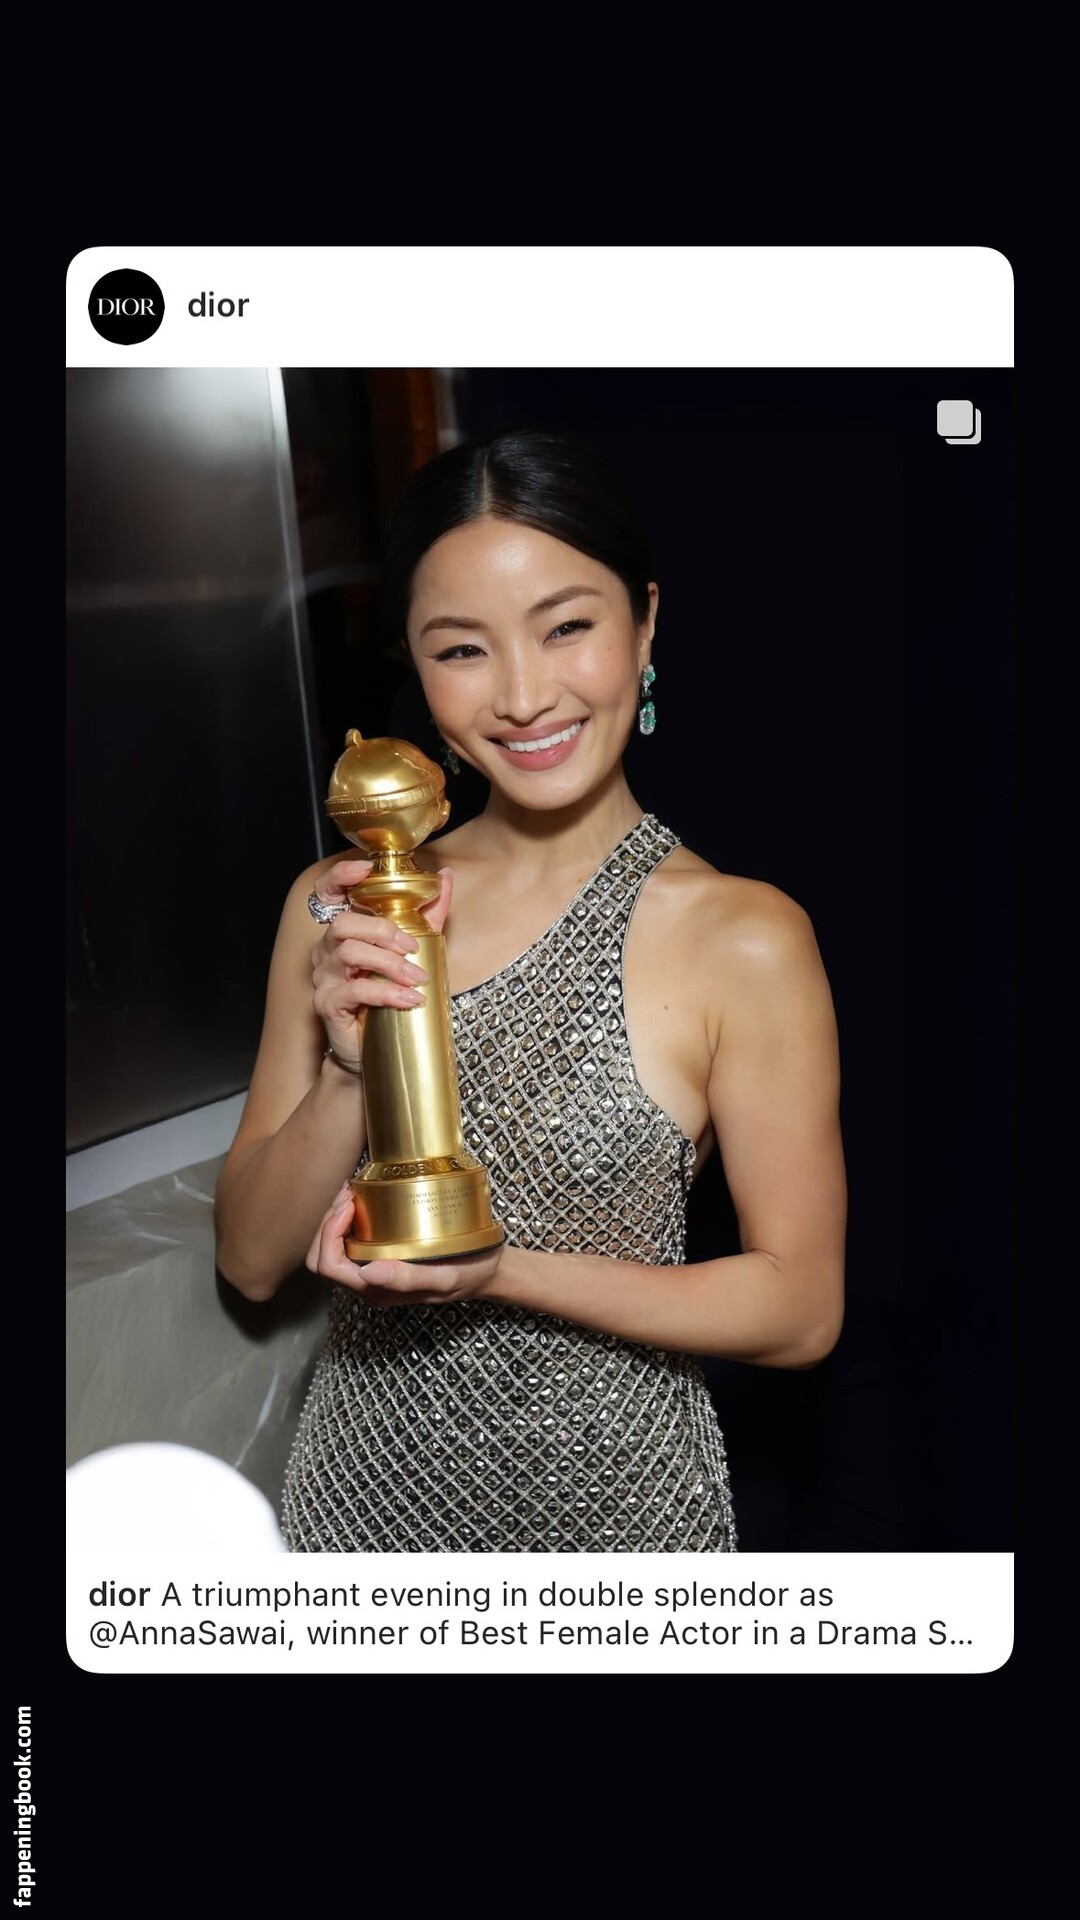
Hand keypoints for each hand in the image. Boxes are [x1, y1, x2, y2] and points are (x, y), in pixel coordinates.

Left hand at [305, 1185, 504, 1303]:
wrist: (491, 1271)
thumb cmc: (469, 1273)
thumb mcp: (445, 1277)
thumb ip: (407, 1279)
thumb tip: (367, 1273)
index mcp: (376, 1290)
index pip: (328, 1265)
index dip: (329, 1233)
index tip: (350, 1204)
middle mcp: (368, 1282)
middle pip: (323, 1254)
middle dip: (328, 1222)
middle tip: (351, 1192)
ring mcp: (373, 1268)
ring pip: (334, 1245)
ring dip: (337, 1217)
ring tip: (356, 1190)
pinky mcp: (382, 1255)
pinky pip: (352, 1238)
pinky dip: (350, 1217)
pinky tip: (366, 1198)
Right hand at [310, 860, 453, 1066]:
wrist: (379, 1049)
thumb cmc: (391, 995)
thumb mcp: (415, 949)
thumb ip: (428, 913)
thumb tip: (444, 877)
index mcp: (346, 932)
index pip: (328, 893)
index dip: (339, 877)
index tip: (363, 870)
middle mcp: (328, 950)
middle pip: (343, 925)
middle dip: (382, 930)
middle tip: (413, 947)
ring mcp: (325, 977)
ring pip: (349, 953)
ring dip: (389, 963)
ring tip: (417, 979)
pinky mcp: (327, 1004)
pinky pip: (354, 991)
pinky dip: (386, 992)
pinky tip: (409, 999)